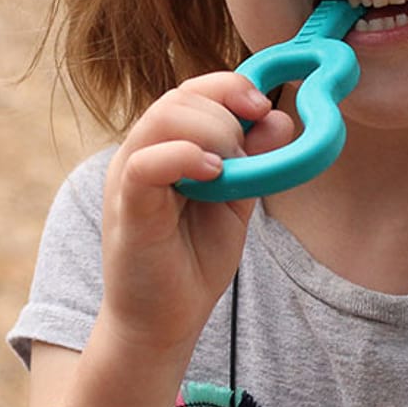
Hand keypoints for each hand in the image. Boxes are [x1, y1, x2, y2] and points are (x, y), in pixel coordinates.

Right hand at [98, 73, 292, 353]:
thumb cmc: (197, 255)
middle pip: (181, 95)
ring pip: (163, 117)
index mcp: (168, 142)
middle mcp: (144, 150)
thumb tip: (280, 117)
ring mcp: (130, 175)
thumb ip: (256, 158)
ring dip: (211, 132)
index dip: (231, 87)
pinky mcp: (126, 206)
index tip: (263, 106)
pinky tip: (213, 175)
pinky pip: (146, 163)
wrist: (165, 320)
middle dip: (227, 113)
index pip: (194, 89)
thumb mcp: (239, 198)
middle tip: (246, 154)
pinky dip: (184, 156)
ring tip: (229, 169)